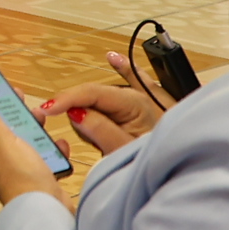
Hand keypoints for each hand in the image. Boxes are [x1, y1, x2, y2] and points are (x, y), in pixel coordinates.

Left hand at [0, 85, 65, 206]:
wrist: (47, 212)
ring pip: (26, 141)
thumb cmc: (22, 179)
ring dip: (36, 128)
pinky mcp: (38, 179)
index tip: (2, 85)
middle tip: (28, 103)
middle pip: (5, 127)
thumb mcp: (0, 139)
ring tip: (45, 121)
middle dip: (17, 112)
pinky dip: (53, 149)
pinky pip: (45, 157)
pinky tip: (60, 146)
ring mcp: (19, 170)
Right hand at [37, 54, 161, 153]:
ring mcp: (140, 99)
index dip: (66, 99)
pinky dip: (123, 69)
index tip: (47, 110)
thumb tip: (75, 112)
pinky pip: (132, 79)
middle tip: (89, 141)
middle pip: (91, 96)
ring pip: (98, 100)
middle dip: (79, 113)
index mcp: (134, 104)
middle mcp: (136, 96)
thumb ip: (100, 131)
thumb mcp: (123, 152)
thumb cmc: (157, 163)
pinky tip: (113, 58)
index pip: (91, 92)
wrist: (180, 171)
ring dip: (90, 116)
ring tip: (103, 142)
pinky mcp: (142, 106)